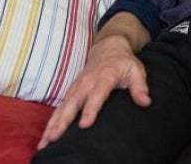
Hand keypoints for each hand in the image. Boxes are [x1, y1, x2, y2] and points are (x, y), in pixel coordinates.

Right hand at [36, 34, 150, 150]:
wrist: (108, 48)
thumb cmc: (123, 62)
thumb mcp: (136, 70)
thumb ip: (139, 87)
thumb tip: (145, 102)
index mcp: (104, 77)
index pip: (96, 95)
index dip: (90, 110)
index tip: (84, 125)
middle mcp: (86, 83)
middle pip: (73, 104)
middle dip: (63, 121)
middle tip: (54, 137)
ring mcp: (76, 88)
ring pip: (62, 108)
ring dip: (52, 124)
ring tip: (45, 142)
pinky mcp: (71, 92)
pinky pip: (59, 108)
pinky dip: (51, 122)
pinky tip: (46, 137)